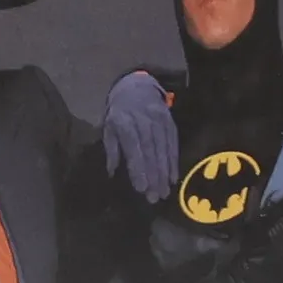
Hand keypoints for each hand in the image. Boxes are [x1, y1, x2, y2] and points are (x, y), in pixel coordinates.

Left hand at [102, 70, 176, 202]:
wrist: (136, 86)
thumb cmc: (119, 113)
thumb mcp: (108, 127)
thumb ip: (111, 149)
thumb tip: (112, 173)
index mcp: (124, 122)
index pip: (133, 148)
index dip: (138, 169)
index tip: (141, 188)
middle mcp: (143, 121)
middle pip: (150, 152)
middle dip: (153, 176)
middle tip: (155, 197)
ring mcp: (159, 120)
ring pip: (163, 149)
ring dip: (164, 172)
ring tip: (165, 191)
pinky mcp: (170, 121)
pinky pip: (173, 143)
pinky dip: (174, 161)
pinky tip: (173, 177)